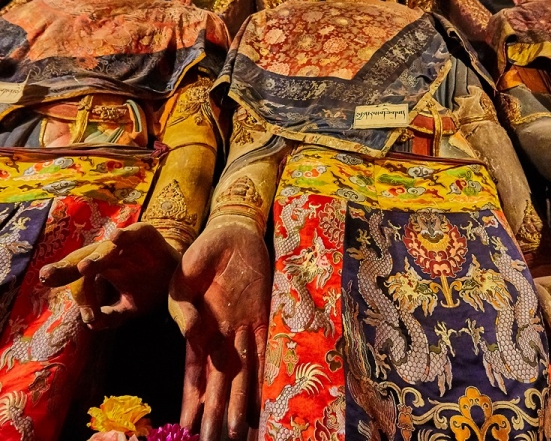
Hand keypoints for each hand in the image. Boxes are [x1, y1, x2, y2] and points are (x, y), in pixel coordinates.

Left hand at [39, 222, 179, 329]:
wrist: (182, 276)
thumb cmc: (151, 288)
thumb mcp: (130, 307)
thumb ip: (112, 316)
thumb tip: (93, 324)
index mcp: (102, 270)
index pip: (80, 278)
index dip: (71, 286)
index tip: (71, 303)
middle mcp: (110, 254)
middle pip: (84, 259)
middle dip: (65, 268)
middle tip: (48, 276)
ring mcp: (127, 244)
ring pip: (106, 248)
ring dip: (96, 257)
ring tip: (85, 268)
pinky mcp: (146, 234)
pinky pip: (135, 232)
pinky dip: (126, 234)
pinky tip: (116, 237)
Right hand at [168, 215, 270, 440]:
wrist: (230, 233)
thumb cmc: (202, 255)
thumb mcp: (181, 279)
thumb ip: (182, 308)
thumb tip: (192, 335)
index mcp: (196, 329)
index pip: (194, 372)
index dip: (192, 398)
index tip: (186, 426)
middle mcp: (220, 335)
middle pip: (219, 380)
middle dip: (215, 411)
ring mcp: (242, 327)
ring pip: (241, 371)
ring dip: (239, 401)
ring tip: (236, 431)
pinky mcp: (261, 315)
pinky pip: (264, 346)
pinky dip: (264, 371)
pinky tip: (263, 395)